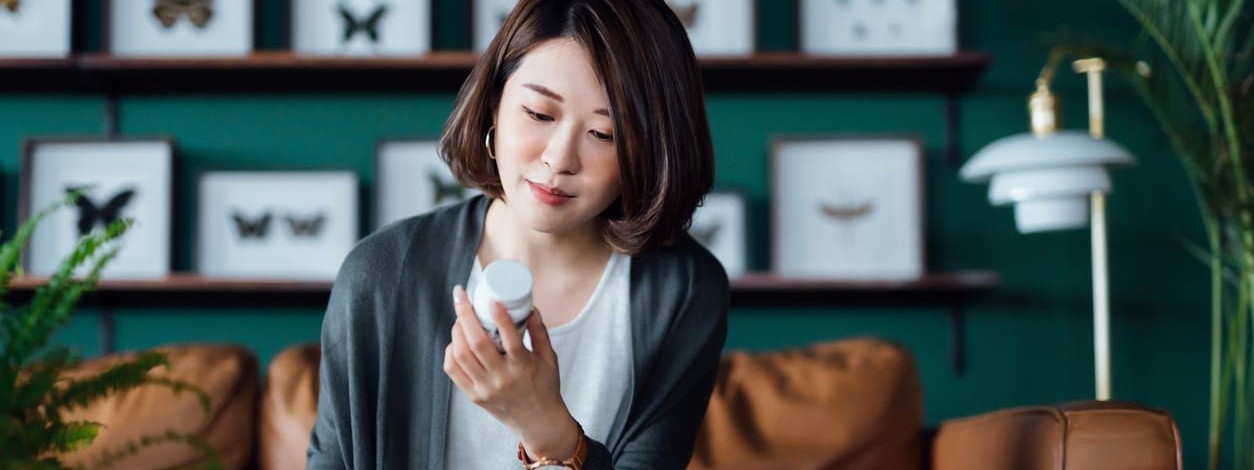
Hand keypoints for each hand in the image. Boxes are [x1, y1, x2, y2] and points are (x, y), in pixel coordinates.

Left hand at [443, 285, 581, 460]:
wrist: (539, 423)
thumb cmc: (545, 387)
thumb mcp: (549, 358)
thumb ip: (539, 332)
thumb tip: (530, 307)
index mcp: (523, 367)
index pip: (510, 338)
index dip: (499, 316)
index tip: (491, 299)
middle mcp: (502, 378)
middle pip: (477, 343)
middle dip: (465, 314)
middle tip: (461, 296)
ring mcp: (485, 388)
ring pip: (461, 355)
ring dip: (457, 331)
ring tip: (460, 317)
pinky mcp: (474, 396)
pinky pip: (454, 371)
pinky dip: (451, 352)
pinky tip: (456, 341)